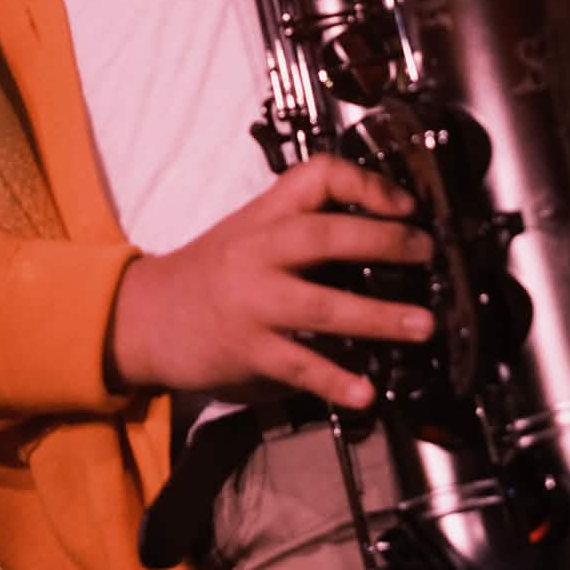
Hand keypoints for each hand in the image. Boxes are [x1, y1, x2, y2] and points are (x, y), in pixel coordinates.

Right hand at [105, 155, 435, 409]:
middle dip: (384, 242)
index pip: (316, 176)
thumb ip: (301, 231)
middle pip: (325, 235)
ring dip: (378, 316)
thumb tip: (383, 241)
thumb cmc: (208, 273)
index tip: (404, 204)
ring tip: (422, 326)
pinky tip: (365, 393)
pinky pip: (299, 366)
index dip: (365, 184)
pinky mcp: (246, 349)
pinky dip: (336, 380)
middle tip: (427, 254)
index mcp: (264, 216)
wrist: (142, 316)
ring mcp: (252, 301)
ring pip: (321, 305)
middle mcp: (258, 251)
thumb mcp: (249, 233)